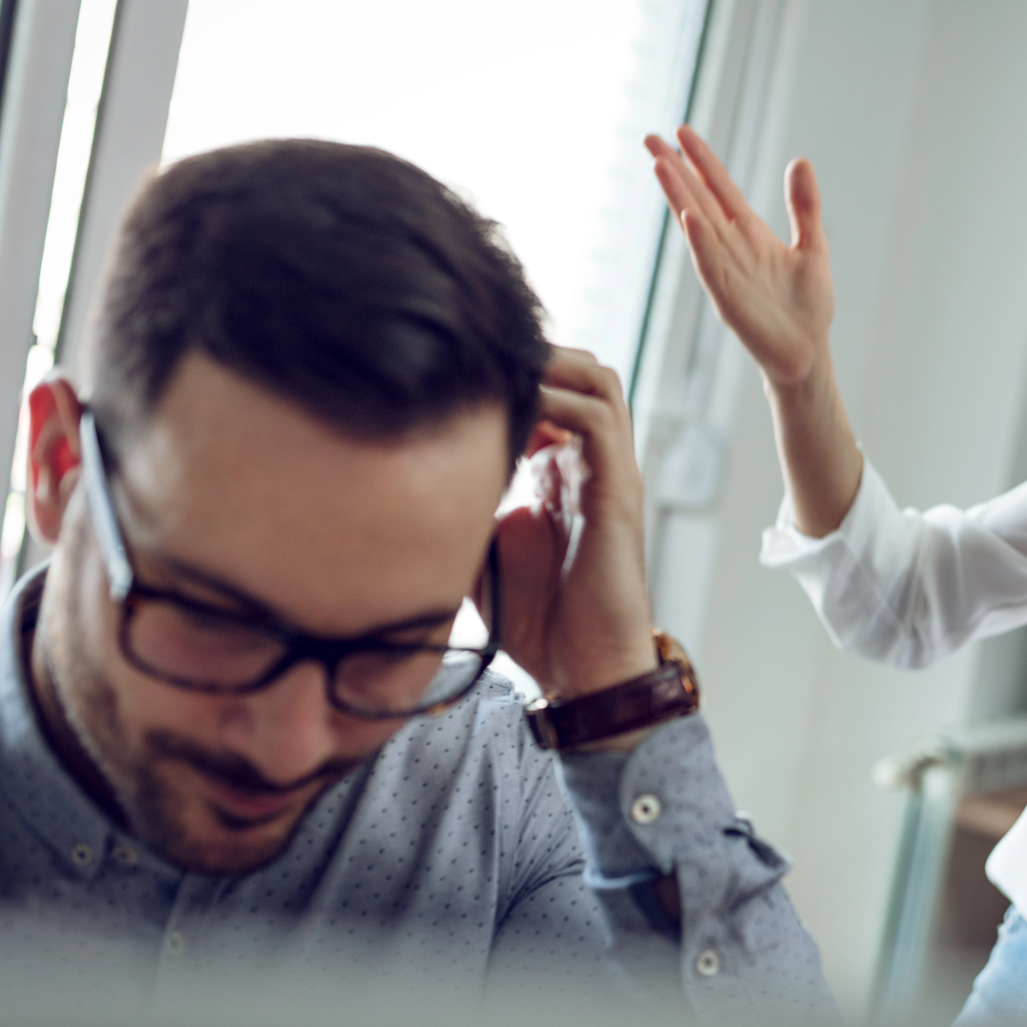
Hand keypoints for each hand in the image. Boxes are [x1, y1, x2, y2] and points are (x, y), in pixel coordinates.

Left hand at [480, 348, 656, 700]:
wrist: (581, 670)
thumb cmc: (534, 621)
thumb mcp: (476, 550)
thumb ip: (459, 506)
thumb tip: (407, 472)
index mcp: (561, 475)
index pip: (552, 392)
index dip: (513, 374)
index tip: (461, 379)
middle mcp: (590, 466)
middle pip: (582, 373)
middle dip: (537, 356)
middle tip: (485, 367)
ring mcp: (609, 475)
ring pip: (599, 381)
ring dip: (553, 366)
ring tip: (506, 375)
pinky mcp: (619, 491)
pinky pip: (599, 419)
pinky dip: (560, 400)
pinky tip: (516, 411)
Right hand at [644, 125, 833, 389]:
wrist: (807, 351)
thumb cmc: (808, 305)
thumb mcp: (814, 246)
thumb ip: (804, 206)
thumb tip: (800, 160)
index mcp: (750, 233)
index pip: (719, 188)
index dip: (702, 160)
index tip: (682, 131)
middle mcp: (731, 247)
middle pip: (697, 198)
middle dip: (674, 169)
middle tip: (649, 138)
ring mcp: (725, 270)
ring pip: (696, 226)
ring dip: (678, 196)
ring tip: (660, 165)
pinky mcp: (727, 297)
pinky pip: (710, 265)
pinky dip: (700, 242)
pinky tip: (689, 218)